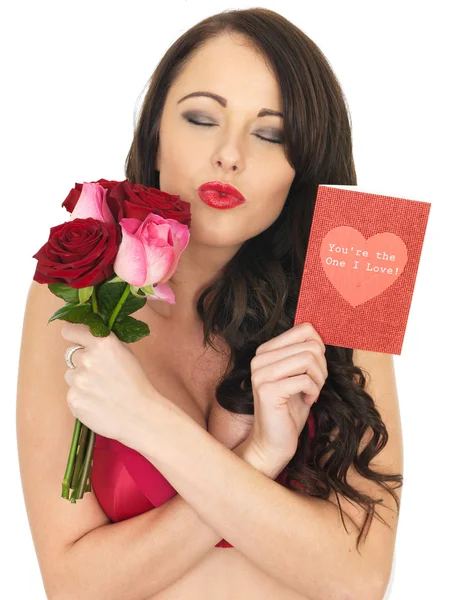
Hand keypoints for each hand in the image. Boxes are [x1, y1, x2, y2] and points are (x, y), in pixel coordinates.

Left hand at [61, 323, 167, 447]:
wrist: (140, 415)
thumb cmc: (137, 384)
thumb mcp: (126, 353)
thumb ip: (105, 343)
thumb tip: (91, 337)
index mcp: (102, 343)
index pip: (71, 330)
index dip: (73, 335)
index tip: (76, 340)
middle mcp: (86, 358)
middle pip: (70, 354)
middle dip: (81, 361)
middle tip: (98, 373)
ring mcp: (77, 379)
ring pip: (70, 375)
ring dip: (80, 380)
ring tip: (100, 390)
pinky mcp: (72, 398)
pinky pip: (72, 393)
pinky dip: (82, 397)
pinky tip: (97, 402)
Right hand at [248, 322, 327, 462]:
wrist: (273, 442)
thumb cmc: (289, 409)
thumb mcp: (298, 375)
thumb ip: (303, 354)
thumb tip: (321, 336)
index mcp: (266, 351)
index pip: (304, 329)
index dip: (320, 347)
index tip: (315, 368)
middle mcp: (259, 359)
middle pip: (310, 345)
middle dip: (322, 367)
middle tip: (316, 385)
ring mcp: (261, 374)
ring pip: (309, 359)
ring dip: (319, 379)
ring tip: (312, 392)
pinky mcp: (267, 390)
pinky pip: (305, 380)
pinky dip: (313, 391)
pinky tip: (306, 401)